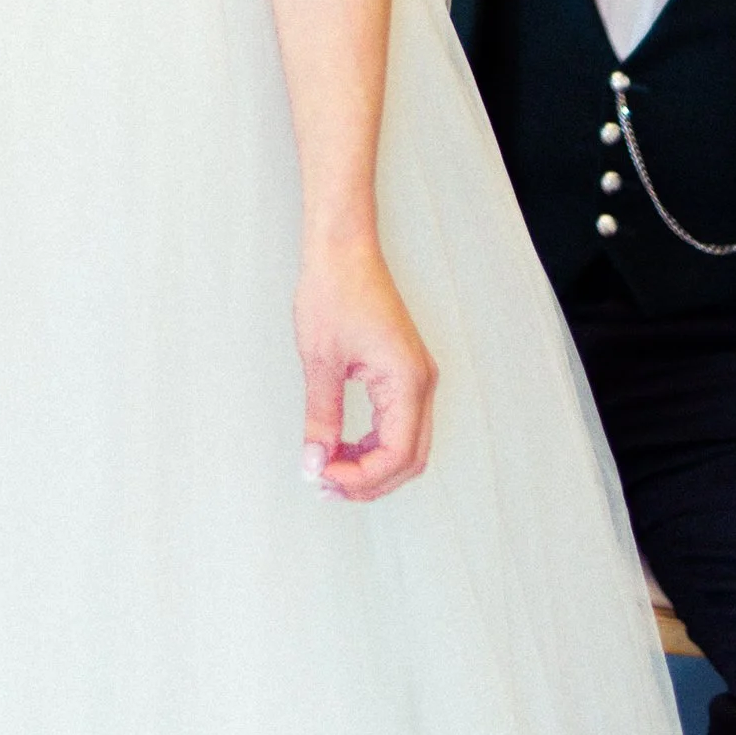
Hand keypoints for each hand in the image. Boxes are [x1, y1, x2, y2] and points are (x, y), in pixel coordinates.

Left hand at [294, 241, 435, 504]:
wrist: (343, 247)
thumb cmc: (333, 291)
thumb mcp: (320, 361)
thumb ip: (321, 418)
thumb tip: (315, 464)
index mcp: (407, 381)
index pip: (397, 455)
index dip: (361, 478)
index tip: (322, 478)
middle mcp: (421, 383)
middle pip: (410, 459)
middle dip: (369, 481)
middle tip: (325, 486)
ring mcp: (416, 378)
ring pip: (407, 445)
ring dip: (372, 466)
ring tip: (328, 471)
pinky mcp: (404, 372)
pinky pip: (399, 424)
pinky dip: (374, 444)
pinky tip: (342, 447)